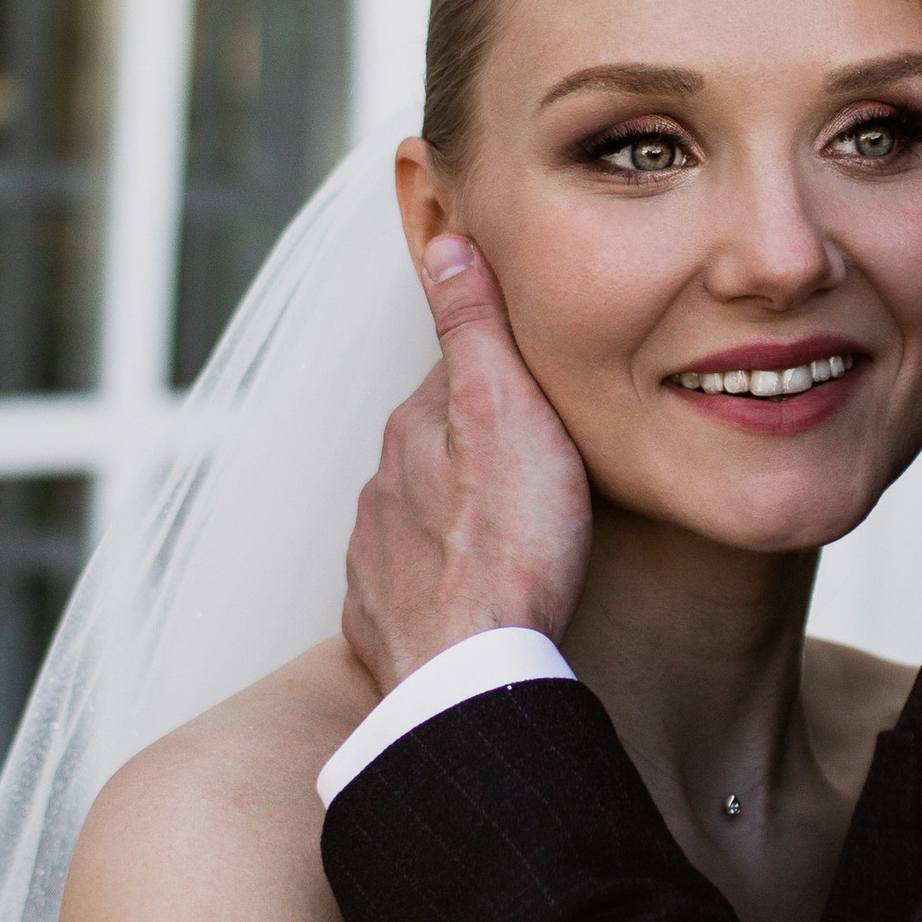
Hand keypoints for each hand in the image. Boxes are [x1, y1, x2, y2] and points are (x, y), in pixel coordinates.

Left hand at [342, 237, 593, 688]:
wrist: (469, 678)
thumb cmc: (510, 547)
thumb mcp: (508, 413)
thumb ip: (475, 329)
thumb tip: (444, 243)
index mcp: (414, 428)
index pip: (457, 375)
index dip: (506, 378)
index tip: (546, 388)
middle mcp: (382, 484)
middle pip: (437, 445)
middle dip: (480, 448)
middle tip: (545, 465)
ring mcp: (374, 554)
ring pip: (421, 513)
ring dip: (459, 514)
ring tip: (517, 533)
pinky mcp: (379, 616)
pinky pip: (412, 581)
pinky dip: (441, 577)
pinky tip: (478, 593)